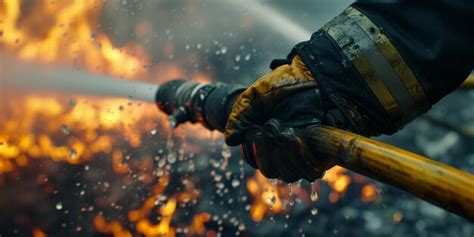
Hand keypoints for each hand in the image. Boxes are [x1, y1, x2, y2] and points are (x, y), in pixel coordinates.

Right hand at [225, 56, 333, 181]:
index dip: (252, 151)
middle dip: (266, 152)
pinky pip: (311, 170)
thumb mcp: (255, 97)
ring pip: (289, 174)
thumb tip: (230, 141)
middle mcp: (285, 151)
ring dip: (283, 155)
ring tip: (284, 131)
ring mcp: (304, 153)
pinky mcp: (323, 153)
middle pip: (270, 171)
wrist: (312, 75)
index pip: (255, 161)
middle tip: (270, 126)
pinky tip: (299, 136)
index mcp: (267, 140)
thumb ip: (240, 117)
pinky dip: (302, 157)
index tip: (254, 131)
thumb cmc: (283, 85)